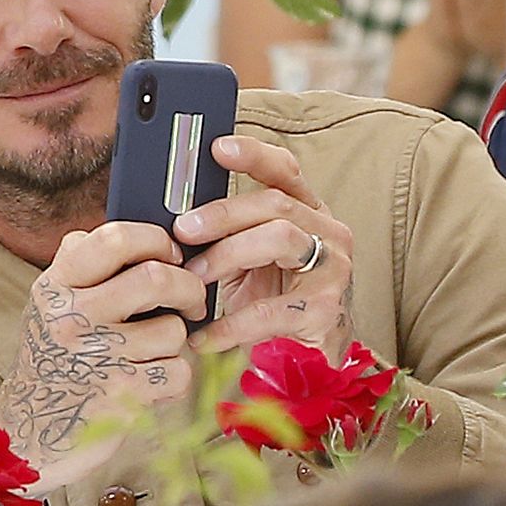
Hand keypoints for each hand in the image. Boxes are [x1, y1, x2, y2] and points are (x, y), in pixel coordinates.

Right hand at [0, 219, 206, 471]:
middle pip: (156, 278)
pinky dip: (175, 377)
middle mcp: (71, 319)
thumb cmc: (53, 360)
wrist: (31, 433)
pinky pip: (177, 372)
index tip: (172, 254)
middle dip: (188, 287)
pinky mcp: (121, 397)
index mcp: (56, 287)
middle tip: (191, 300)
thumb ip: (81, 265)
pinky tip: (153, 381)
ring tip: (154, 351)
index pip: (114, 238)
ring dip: (176, 341)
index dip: (157, 240)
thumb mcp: (50, 304)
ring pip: (173, 330)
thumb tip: (135, 233)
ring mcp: (97, 359)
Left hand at [182, 132, 355, 357]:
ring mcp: (333, 269)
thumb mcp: (247, 258)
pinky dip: (230, 323)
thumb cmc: (271, 300)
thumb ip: (225, 233)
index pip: (284, 171)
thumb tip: (173, 216)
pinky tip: (204, 335)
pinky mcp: (325, 310)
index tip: (217, 147)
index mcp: (307, 212)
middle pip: (275, 203)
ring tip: (193, 280)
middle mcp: (327, 232)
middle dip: (223, 213)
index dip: (253, 155)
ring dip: (227, 255)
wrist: (307, 357)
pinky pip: (269, 309)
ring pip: (279, 238)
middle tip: (182, 230)